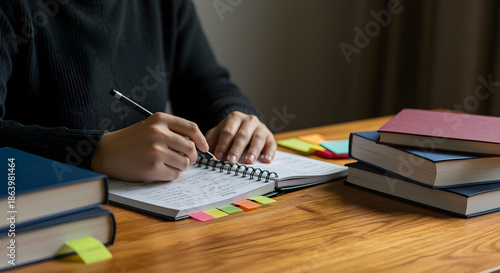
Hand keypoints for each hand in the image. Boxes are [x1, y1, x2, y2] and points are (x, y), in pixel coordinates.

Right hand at [91, 113, 208, 181]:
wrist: (106, 152)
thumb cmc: (131, 141)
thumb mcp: (150, 127)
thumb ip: (172, 131)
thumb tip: (198, 145)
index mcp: (160, 119)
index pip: (191, 128)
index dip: (201, 139)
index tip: (204, 147)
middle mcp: (159, 133)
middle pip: (190, 148)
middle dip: (191, 157)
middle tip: (185, 160)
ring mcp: (156, 150)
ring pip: (185, 163)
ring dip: (179, 166)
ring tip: (167, 164)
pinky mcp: (153, 167)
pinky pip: (174, 174)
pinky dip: (170, 175)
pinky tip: (158, 170)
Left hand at [205, 111, 275, 163]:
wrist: (246, 126)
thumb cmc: (230, 133)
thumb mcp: (218, 133)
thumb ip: (211, 141)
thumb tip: (206, 154)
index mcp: (234, 118)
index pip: (228, 132)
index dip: (223, 145)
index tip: (218, 156)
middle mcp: (249, 120)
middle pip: (242, 135)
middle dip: (236, 149)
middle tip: (231, 160)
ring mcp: (261, 127)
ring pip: (258, 138)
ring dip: (253, 151)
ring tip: (248, 161)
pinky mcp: (270, 136)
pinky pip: (271, 144)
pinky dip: (270, 152)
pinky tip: (266, 160)